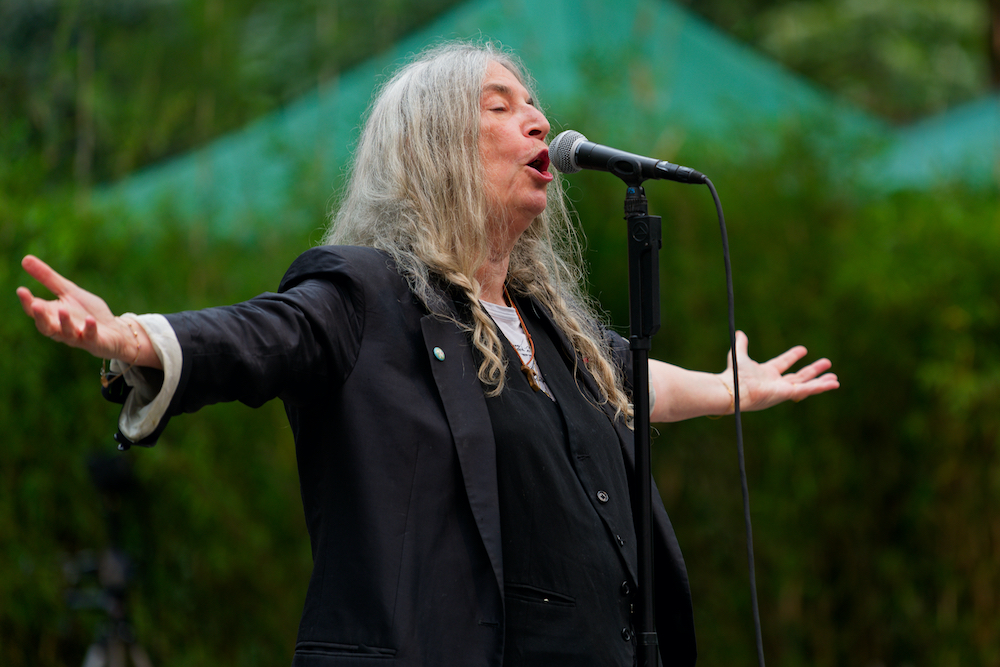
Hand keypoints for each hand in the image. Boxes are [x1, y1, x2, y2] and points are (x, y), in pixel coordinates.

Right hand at [16, 255, 143, 362]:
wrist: (114, 330)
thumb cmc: (87, 312)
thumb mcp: (69, 292)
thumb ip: (48, 278)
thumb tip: (25, 258)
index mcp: (52, 316)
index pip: (35, 310)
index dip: (27, 302)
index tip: (21, 290)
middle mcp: (61, 329)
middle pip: (45, 326)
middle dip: (40, 316)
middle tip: (35, 304)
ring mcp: (78, 336)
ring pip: (66, 333)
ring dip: (65, 322)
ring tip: (63, 309)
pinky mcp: (94, 341)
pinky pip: (90, 336)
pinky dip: (89, 328)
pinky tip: (90, 319)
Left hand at [721, 330, 838, 411]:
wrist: (734, 389)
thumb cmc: (735, 376)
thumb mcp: (739, 356)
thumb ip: (741, 345)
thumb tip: (739, 333)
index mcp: (766, 373)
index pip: (783, 363)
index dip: (792, 356)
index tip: (803, 349)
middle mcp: (776, 383)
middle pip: (799, 376)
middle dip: (813, 370)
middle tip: (827, 363)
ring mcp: (783, 390)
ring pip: (806, 384)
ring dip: (821, 381)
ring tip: (835, 378)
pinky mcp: (787, 394)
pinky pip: (807, 390)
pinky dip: (821, 387)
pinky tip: (833, 384)